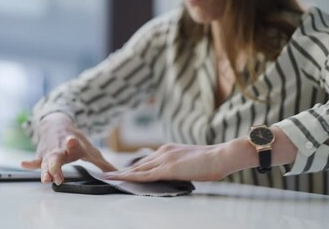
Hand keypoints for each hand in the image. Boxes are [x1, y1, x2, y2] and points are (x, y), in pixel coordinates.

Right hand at [21, 113, 115, 184]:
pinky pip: (35, 160)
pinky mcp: (41, 155)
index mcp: (74, 146)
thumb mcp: (91, 150)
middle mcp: (60, 148)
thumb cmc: (76, 141)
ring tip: (45, 179)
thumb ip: (103, 164)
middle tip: (58, 178)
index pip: (74, 145)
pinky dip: (30, 163)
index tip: (71, 141)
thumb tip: (119, 174)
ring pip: (46, 162)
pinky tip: (23, 164)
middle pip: (57, 158)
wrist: (57, 124)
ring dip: (45, 171)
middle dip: (57, 167)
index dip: (73, 143)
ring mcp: (49, 152)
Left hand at [104, 143, 229, 181]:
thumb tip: (175, 174)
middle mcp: (163, 151)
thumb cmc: (212, 161)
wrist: (221, 156)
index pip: (147, 160)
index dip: (134, 166)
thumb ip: (180, 166)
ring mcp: (164, 159)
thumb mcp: (191, 162)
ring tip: (107, 177)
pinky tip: (118, 179)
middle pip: (139, 164)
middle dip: (124, 170)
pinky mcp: (167, 168)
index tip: (123, 170)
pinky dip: (128, 177)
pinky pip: (144, 175)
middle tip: (109, 174)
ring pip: (138, 169)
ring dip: (121, 174)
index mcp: (169, 149)